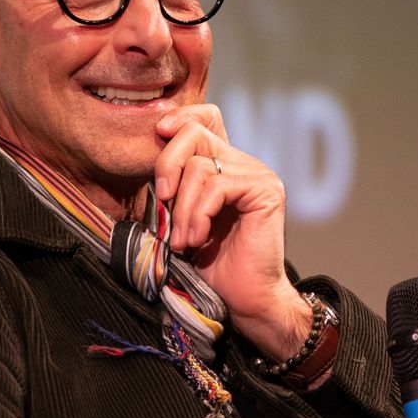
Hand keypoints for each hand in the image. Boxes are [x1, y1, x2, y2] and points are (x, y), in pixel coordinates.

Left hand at [153, 105, 310, 359]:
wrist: (244, 300)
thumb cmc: (211, 265)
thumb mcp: (181, 217)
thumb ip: (174, 185)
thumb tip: (151, 147)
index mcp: (225, 166)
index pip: (206, 117)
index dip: (181, 117)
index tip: (157, 132)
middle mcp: (244, 164)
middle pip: (196, 133)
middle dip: (168, 165)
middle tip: (161, 201)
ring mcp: (258, 175)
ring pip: (201, 165)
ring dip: (182, 208)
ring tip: (183, 240)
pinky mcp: (266, 191)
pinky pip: (217, 186)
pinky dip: (198, 214)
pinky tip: (197, 239)